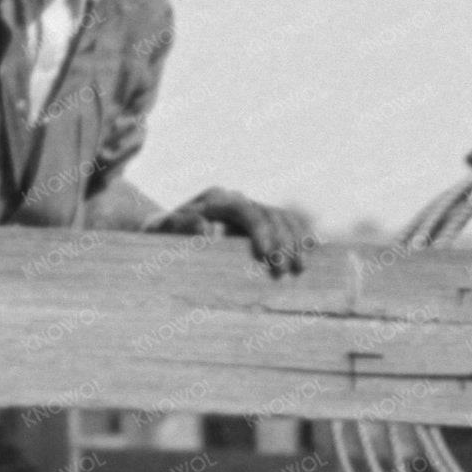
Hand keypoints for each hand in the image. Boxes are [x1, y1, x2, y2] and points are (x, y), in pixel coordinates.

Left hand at [151, 187, 311, 275]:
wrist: (163, 233)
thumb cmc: (159, 237)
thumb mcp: (162, 232)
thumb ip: (180, 227)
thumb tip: (206, 229)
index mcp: (214, 200)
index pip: (245, 209)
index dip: (259, 230)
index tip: (265, 255)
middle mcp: (234, 200)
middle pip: (268, 214)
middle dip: (281, 241)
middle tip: (284, 271)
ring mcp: (247, 208)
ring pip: (281, 217)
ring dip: (295, 240)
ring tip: (300, 268)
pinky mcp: (256, 220)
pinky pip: (285, 221)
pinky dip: (299, 232)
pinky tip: (311, 248)